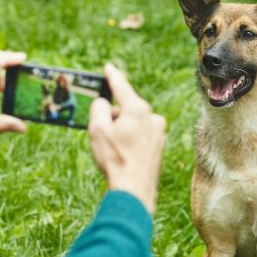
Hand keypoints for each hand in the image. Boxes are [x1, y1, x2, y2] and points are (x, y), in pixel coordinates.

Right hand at [87, 64, 166, 214]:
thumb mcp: (97, 129)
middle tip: (103, 134)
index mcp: (137, 109)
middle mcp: (152, 117)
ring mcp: (158, 131)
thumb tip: (103, 103)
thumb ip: (99, 108)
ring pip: (134, 122)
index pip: (121, 87)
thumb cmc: (115, 159)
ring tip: (114, 150)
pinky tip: (124, 154)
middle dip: (113, 116)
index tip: (108, 67)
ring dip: (122, 129)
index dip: (112, 76)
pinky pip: (141, 135)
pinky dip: (131, 139)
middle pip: (127, 107)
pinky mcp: (159, 144)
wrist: (134, 189)